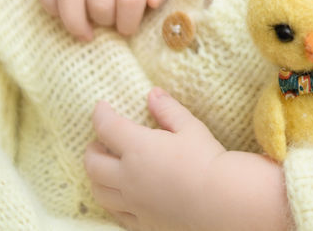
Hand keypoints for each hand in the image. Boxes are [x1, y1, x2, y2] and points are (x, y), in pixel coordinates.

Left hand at [85, 89, 290, 230]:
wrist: (221, 200)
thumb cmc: (207, 160)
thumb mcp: (190, 127)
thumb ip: (168, 110)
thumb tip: (152, 94)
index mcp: (138, 148)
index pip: (107, 127)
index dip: (100, 114)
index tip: (100, 107)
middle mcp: (128, 177)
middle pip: (93, 164)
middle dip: (91, 150)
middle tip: (97, 142)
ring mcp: (133, 203)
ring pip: (99, 192)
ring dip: (96, 177)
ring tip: (104, 169)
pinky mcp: (142, 222)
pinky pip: (117, 214)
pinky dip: (112, 202)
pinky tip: (120, 196)